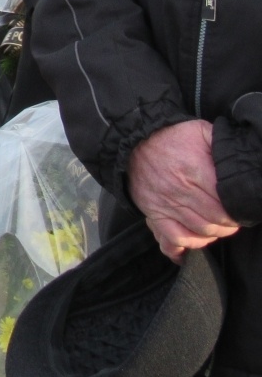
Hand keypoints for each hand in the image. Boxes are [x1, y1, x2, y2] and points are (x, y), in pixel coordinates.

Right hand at [128, 119, 239, 261]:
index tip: (243, 209)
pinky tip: (197, 241)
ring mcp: (165, 204)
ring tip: (221, 227)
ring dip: (215, 234)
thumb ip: (222, 144)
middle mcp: (179, 190)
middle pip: (215, 220)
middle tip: (235, 219)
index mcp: (194, 170)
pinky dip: (188, 245)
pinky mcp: (153, 213)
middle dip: (230, 224)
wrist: (133, 140)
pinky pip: (173, 238)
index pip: (225, 203)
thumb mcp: (200, 131)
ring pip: (198, 232)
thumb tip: (241, 161)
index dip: (238, 211)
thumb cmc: (171, 136)